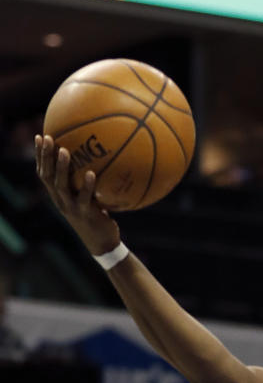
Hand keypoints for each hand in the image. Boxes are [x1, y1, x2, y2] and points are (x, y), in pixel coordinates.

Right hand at [35, 134, 120, 255]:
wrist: (103, 245)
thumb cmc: (97, 218)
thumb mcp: (88, 199)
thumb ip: (86, 183)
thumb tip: (96, 161)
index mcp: (58, 196)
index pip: (44, 173)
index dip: (40, 156)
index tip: (40, 137)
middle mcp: (61, 201)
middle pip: (47, 176)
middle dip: (45, 156)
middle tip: (47, 137)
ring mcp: (72, 208)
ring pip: (61, 186)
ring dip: (61, 167)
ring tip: (64, 150)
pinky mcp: (86, 214)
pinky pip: (84, 198)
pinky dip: (86, 185)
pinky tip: (90, 173)